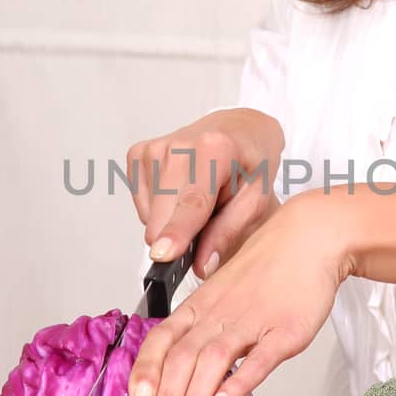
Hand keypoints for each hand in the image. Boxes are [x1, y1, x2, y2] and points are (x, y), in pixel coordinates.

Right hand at [125, 108, 284, 278]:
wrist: (238, 129)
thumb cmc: (249, 162)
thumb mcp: (257, 200)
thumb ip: (228, 233)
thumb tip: (202, 265)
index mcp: (215, 150)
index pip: (192, 201)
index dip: (176, 231)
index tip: (162, 255)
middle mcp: (179, 145)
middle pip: (164, 215)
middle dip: (182, 233)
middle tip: (210, 218)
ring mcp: (154, 149)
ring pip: (150, 216)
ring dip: (174, 219)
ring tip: (200, 199)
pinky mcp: (138, 155)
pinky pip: (143, 206)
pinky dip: (162, 209)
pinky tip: (181, 193)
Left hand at [126, 190, 349, 395]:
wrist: (310, 238)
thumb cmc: (269, 268)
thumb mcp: (224, 294)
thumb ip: (203, 329)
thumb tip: (183, 368)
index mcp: (200, 307)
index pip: (161, 340)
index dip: (146, 372)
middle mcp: (218, 314)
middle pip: (181, 359)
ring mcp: (251, 322)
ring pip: (211, 362)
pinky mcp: (285, 331)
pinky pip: (257, 359)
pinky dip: (237, 382)